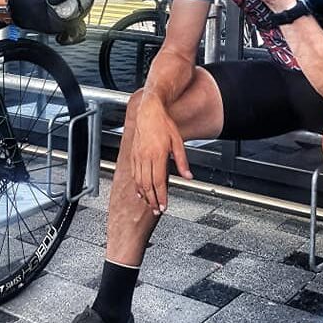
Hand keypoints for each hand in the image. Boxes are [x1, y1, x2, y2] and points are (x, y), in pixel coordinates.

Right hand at [131, 95, 192, 213]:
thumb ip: (182, 162)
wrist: (148, 111)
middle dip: (152, 200)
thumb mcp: (178, 142)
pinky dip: (137, 185)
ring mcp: (138, 156)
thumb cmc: (163, 124)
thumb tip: (188, 176)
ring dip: (144, 195)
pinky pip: (134, 174)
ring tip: (150, 204)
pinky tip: (140, 191)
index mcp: (157, 155)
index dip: (161, 196)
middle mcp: (145, 157)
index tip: (164, 206)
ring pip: (139, 181)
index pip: (159, 182)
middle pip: (148, 185)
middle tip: (157, 210)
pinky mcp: (133, 154)